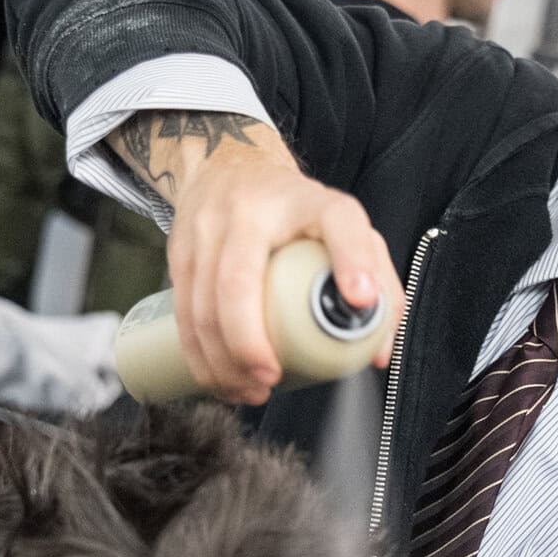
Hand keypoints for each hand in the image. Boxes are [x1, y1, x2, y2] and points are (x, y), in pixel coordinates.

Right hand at [163, 125, 402, 404]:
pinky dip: (197, 353)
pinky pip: (181, 309)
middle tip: (271, 378)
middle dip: (249, 341)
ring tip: (247, 391)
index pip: (338, 222)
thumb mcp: (343, 229)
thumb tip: (379, 353)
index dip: (352, 260)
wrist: (230, 165)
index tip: (360, 299)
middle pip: (239, 280)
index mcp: (310, 201)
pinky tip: (215, 379)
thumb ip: (378, 283)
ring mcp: (208, 225)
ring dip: (220, 359)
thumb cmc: (297, 211)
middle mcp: (254, 208)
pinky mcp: (179, 246)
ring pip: (201, 302)